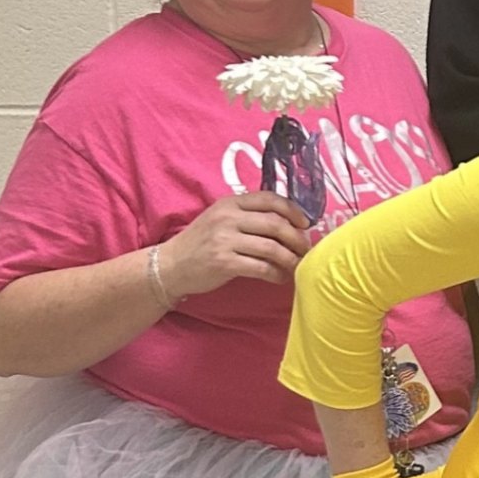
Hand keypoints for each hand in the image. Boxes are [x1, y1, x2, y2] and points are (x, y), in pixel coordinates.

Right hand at [160, 192, 312, 296]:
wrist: (170, 265)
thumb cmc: (202, 243)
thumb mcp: (221, 219)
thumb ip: (249, 217)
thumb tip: (290, 224)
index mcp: (230, 203)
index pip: (269, 199)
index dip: (293, 210)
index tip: (306, 224)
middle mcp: (227, 218)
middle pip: (276, 224)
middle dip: (297, 238)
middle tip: (307, 249)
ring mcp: (224, 240)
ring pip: (272, 247)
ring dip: (291, 258)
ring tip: (299, 266)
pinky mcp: (224, 262)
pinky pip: (261, 268)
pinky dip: (277, 274)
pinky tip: (282, 278)